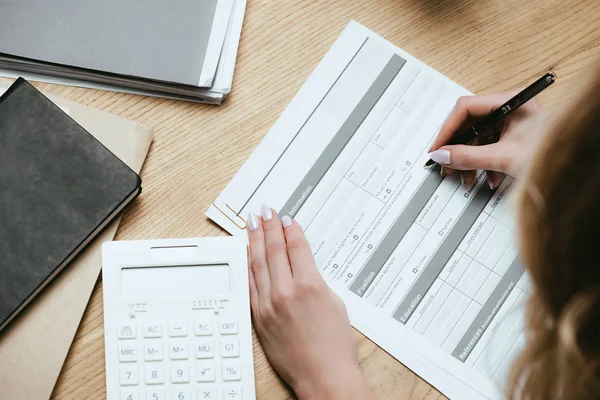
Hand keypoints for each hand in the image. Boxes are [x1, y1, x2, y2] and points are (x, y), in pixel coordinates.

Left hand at [246, 205, 373, 399]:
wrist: (323, 377)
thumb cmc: (335, 346)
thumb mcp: (335, 304)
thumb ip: (316, 281)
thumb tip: (302, 267)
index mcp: (310, 286)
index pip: (296, 247)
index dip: (291, 229)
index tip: (287, 218)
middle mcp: (286, 292)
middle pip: (274, 250)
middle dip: (268, 226)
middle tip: (264, 210)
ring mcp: (269, 305)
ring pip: (258, 263)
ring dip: (254, 240)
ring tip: (251, 223)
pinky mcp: (259, 317)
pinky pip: (250, 284)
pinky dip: (248, 265)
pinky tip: (247, 252)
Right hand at [428, 92, 548, 187]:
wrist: (576, 169)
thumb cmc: (552, 156)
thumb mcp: (503, 158)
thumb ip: (467, 157)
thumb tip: (442, 155)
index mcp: (511, 101)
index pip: (465, 108)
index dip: (447, 129)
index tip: (437, 148)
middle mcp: (511, 107)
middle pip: (470, 123)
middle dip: (458, 148)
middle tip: (447, 165)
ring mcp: (513, 121)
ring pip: (478, 137)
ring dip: (470, 160)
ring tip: (466, 177)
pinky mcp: (515, 136)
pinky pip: (489, 145)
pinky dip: (483, 162)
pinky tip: (486, 177)